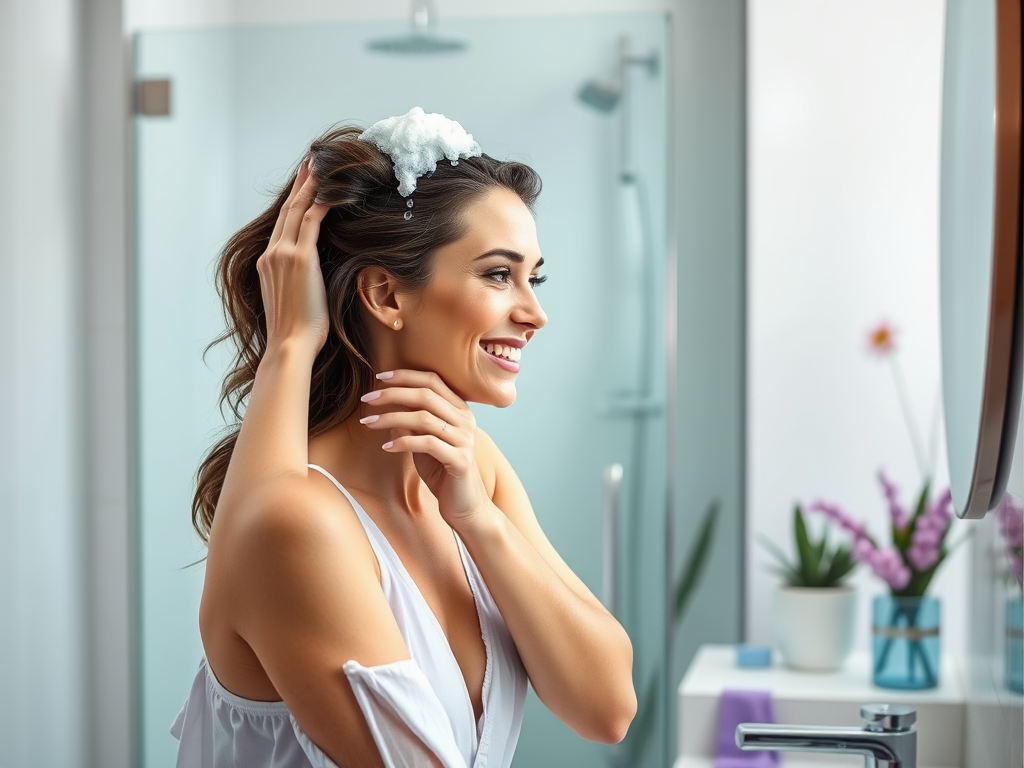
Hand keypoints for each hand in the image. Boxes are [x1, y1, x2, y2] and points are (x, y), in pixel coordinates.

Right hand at [257, 157, 329, 357]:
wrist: (290, 344)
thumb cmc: (296, 332)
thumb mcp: (292, 299)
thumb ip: (298, 281)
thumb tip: (314, 276)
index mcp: (267, 263)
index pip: (281, 225)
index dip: (292, 202)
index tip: (302, 185)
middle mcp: (271, 254)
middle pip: (286, 211)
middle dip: (300, 185)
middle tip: (311, 162)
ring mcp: (282, 254)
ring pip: (297, 210)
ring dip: (311, 186)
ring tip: (321, 166)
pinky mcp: (299, 258)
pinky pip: (311, 221)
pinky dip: (322, 202)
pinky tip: (333, 190)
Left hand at [359, 370, 492, 531]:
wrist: (464, 505)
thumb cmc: (442, 471)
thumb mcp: (423, 441)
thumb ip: (411, 421)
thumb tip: (386, 402)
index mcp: (459, 410)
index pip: (432, 380)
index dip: (405, 376)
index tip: (379, 377)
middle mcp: (466, 420)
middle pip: (426, 395)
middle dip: (392, 394)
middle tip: (367, 400)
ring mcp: (465, 439)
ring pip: (424, 418)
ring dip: (391, 418)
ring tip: (368, 423)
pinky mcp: (460, 460)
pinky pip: (427, 444)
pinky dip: (403, 442)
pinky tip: (386, 448)